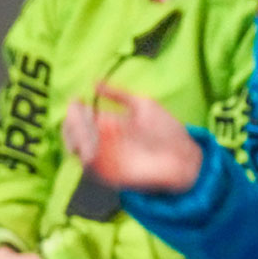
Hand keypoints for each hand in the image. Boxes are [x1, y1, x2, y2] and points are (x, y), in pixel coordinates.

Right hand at [62, 83, 202, 193]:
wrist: (185, 156)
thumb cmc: (167, 130)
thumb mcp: (143, 105)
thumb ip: (119, 94)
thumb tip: (94, 83)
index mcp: (108, 123)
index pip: (79, 117)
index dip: (73, 110)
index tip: (76, 100)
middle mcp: (103, 141)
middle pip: (72, 132)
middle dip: (72, 122)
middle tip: (81, 115)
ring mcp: (106, 158)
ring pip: (76, 149)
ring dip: (76, 137)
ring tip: (89, 130)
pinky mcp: (111, 174)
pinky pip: (90, 167)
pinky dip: (86, 156)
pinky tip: (92, 146)